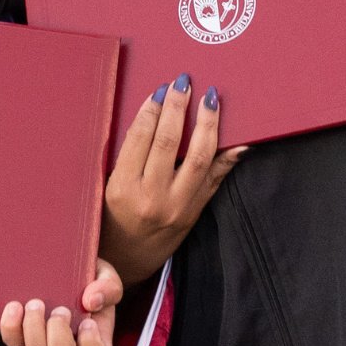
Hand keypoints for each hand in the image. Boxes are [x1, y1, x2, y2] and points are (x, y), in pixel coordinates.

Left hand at [0, 260, 124, 345]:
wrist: (62, 264)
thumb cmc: (89, 277)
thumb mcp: (105, 276)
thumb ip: (109, 287)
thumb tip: (92, 301)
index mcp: (95, 339)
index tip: (87, 321)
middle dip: (59, 334)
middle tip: (60, 309)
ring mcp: (44, 345)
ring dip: (35, 329)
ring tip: (35, 302)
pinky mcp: (22, 337)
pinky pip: (13, 341)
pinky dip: (11, 326)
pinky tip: (14, 306)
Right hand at [101, 76, 245, 286]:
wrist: (125, 263)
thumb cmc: (109, 221)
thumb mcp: (105, 188)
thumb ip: (124, 156)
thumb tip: (150, 116)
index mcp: (122, 189)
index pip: (140, 138)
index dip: (152, 109)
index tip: (160, 90)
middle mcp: (152, 197)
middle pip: (170, 142)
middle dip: (179, 107)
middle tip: (184, 82)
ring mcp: (177, 206)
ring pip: (199, 157)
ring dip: (207, 124)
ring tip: (210, 99)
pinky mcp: (194, 212)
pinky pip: (215, 179)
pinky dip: (229, 157)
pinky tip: (240, 138)